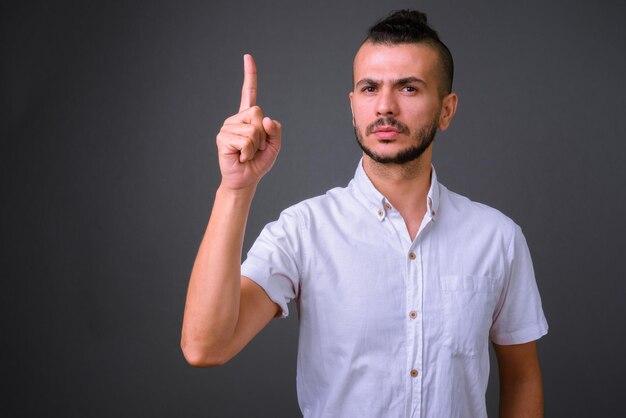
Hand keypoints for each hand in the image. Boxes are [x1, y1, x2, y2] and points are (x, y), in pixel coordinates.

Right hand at [216, 54, 281, 190]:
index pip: (249, 93)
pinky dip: (248, 152)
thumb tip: (265, 119)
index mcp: (248, 118)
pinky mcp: (223, 138)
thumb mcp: (274, 146)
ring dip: (256, 146)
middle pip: (258, 113)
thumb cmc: (258, 162)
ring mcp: (227, 127)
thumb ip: (275, 131)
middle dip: (263, 134)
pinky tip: (240, 157)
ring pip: (253, 130)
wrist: (245, 180)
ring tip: (247, 154)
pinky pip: (246, 141)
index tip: (247, 57)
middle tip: (256, 148)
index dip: (250, 75)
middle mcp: (236, 119)